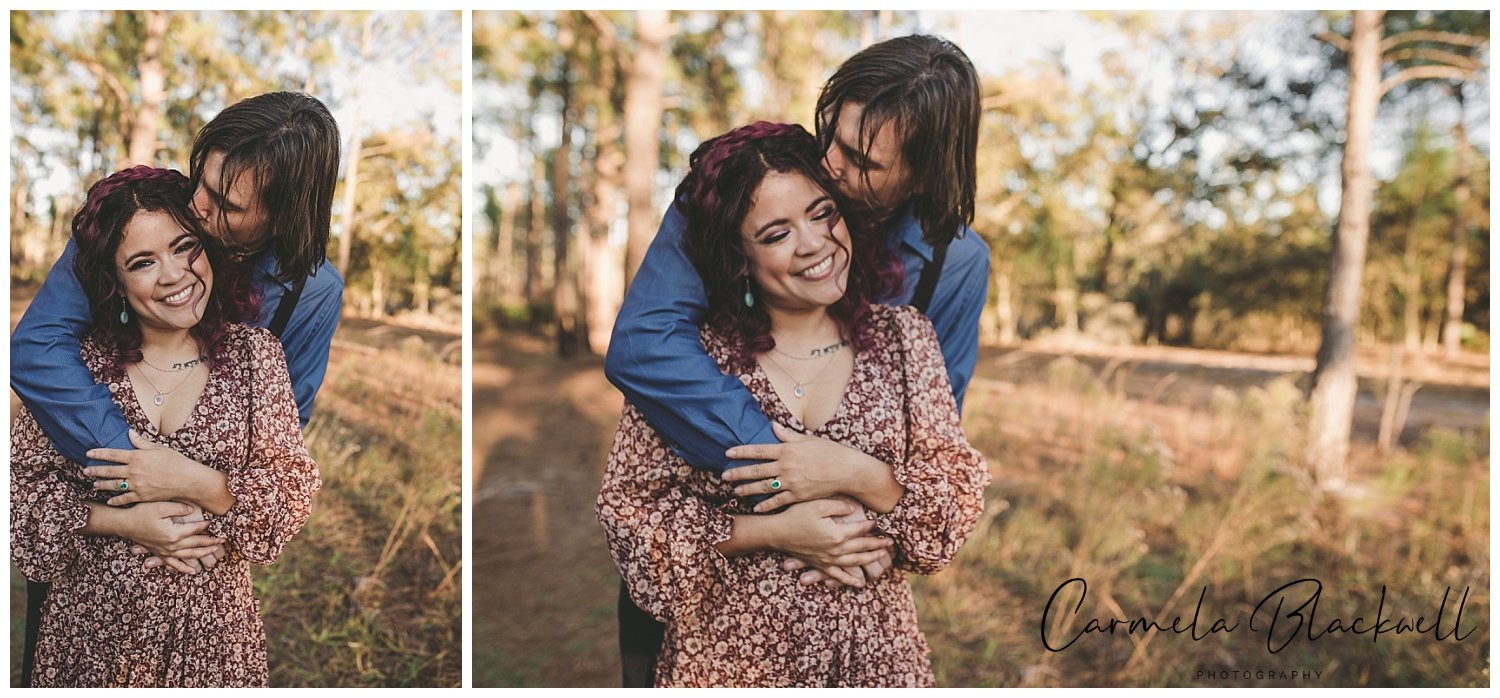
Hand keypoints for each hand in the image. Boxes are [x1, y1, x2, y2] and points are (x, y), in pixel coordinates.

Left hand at [85, 430, 199, 504]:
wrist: (187, 480)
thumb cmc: (176, 462)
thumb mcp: (159, 448)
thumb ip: (142, 443)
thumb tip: (130, 434)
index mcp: (137, 457)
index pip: (113, 454)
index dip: (99, 454)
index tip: (89, 453)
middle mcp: (134, 471)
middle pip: (109, 471)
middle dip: (95, 470)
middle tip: (85, 470)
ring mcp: (137, 485)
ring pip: (113, 485)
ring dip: (102, 485)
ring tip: (94, 484)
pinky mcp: (142, 496)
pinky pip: (124, 499)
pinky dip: (116, 500)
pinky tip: (109, 500)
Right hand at [113, 501, 225, 571]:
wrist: (124, 524)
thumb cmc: (142, 513)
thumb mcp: (161, 507)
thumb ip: (180, 508)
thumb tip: (194, 511)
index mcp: (174, 534)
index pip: (196, 529)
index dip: (205, 525)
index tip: (214, 522)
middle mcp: (171, 545)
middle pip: (196, 544)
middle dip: (211, 542)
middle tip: (223, 540)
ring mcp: (165, 552)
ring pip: (189, 556)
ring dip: (203, 554)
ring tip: (215, 552)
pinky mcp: (159, 554)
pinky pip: (174, 565)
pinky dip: (184, 568)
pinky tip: (193, 571)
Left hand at [725, 423, 880, 511]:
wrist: (847, 470)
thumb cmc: (830, 452)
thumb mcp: (808, 440)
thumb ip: (788, 436)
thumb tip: (773, 426)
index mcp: (787, 450)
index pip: (758, 451)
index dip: (741, 452)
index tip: (728, 453)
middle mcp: (786, 466)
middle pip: (756, 471)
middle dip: (738, 473)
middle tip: (724, 476)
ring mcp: (791, 482)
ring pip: (763, 487)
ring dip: (747, 489)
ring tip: (735, 490)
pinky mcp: (798, 495)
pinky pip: (778, 501)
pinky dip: (766, 505)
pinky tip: (756, 507)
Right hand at [765, 497, 891, 586]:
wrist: (777, 533)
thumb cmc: (796, 515)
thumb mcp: (818, 505)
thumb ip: (839, 506)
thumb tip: (854, 509)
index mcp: (837, 534)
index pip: (860, 529)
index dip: (871, 525)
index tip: (880, 521)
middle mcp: (836, 550)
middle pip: (862, 547)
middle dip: (878, 545)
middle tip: (891, 543)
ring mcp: (828, 560)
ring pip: (855, 562)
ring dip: (870, 559)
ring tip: (882, 557)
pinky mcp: (820, 565)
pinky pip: (838, 576)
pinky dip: (850, 580)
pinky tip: (859, 583)